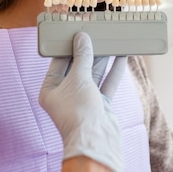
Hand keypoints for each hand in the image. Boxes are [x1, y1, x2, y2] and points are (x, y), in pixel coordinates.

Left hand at [39, 32, 127, 171]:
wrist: (96, 140)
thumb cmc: (79, 112)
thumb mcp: (78, 78)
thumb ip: (82, 57)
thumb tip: (82, 38)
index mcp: (51, 89)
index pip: (59, 62)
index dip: (68, 47)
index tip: (76, 33)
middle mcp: (66, 94)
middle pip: (78, 67)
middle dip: (88, 51)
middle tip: (95, 34)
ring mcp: (84, 99)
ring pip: (94, 73)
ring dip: (103, 58)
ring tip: (110, 41)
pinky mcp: (100, 104)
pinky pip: (107, 83)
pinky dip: (114, 70)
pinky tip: (121, 56)